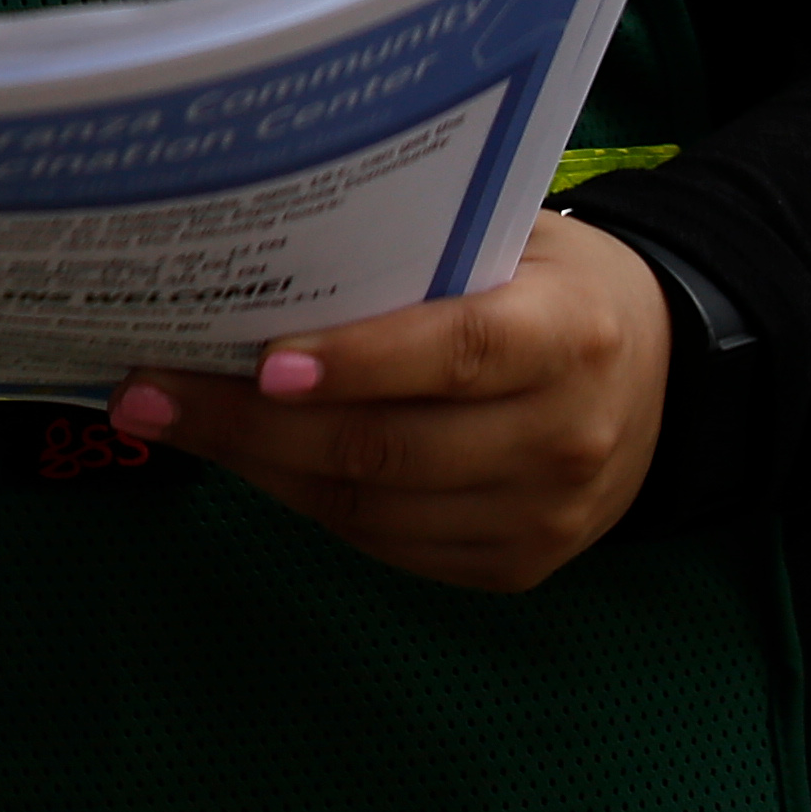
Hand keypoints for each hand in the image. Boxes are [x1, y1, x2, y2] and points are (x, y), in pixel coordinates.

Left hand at [109, 210, 671, 591]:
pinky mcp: (514, 568)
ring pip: (371, 507)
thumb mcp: (513, 243)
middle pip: (390, 447)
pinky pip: (384, 543)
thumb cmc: (552, 286)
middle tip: (146, 389)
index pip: (456, 353)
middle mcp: (567, 436)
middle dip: (251, 423)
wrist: (664, 381)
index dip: (359, 362)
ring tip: (164, 418)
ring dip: (254, 466)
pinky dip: (302, 500)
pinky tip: (242, 458)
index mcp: (572, 335)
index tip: (262, 358)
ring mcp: (544, 517)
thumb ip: (418, 255)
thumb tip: (256, 253)